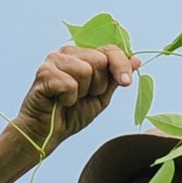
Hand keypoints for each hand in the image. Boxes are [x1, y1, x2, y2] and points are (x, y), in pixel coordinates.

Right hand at [11, 44, 140, 153]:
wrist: (47, 132)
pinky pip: (69, 84)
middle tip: (82, 96)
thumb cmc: (71, 114)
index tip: (126, 82)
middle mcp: (68, 52)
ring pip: (85, 71)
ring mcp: (54, 59)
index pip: (109, 50)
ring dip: (81, 93)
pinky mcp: (44, 72)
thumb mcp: (101, 97)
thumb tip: (137, 60)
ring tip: (69, 99)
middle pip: (100, 60)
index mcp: (83, 55)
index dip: (121, 65)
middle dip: (97, 85)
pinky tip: (59, 101)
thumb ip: (115, 78)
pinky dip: (68, 99)